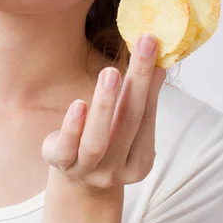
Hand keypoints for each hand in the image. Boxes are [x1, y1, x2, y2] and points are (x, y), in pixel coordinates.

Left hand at [41, 34, 165, 194]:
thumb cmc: (106, 141)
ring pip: (97, 140)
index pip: (147, 115)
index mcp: (140, 161)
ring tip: (111, 72)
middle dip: (137, 81)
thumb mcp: (125, 124)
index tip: (152, 44)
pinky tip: (78, 103)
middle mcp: (117, 170)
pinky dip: (73, 126)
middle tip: (143, 45)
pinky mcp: (61, 164)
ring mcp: (88, 171)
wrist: (75, 178)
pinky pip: (67, 148)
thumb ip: (142, 97)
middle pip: (129, 122)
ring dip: (105, 105)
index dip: (151, 79)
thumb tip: (160, 60)